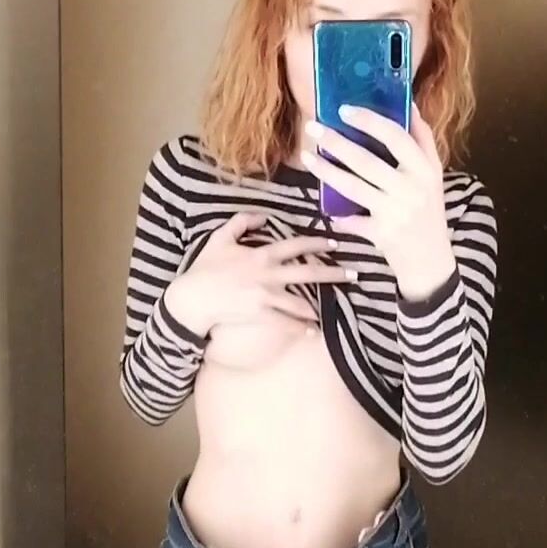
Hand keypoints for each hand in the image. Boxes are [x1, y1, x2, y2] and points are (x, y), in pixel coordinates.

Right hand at [164, 212, 354, 336]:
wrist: (193, 298)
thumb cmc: (205, 268)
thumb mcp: (219, 238)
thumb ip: (240, 222)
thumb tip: (262, 215)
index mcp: (261, 255)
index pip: (295, 246)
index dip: (317, 244)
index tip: (335, 244)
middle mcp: (269, 275)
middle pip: (307, 273)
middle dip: (333, 273)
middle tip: (353, 274)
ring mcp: (266, 296)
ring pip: (300, 301)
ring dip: (320, 305)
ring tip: (337, 307)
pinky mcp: (260, 315)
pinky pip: (286, 323)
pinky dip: (302, 328)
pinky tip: (315, 331)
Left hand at [300, 102, 456, 301]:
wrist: (431, 260)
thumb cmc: (428, 209)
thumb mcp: (434, 174)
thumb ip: (422, 140)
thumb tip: (409, 104)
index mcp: (426, 169)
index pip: (397, 137)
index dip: (369, 121)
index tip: (344, 109)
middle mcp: (411, 189)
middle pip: (367, 161)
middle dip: (336, 142)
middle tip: (313, 127)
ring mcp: (395, 213)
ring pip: (352, 187)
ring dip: (326, 170)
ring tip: (307, 156)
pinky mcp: (380, 234)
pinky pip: (350, 220)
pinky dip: (336, 214)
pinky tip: (325, 205)